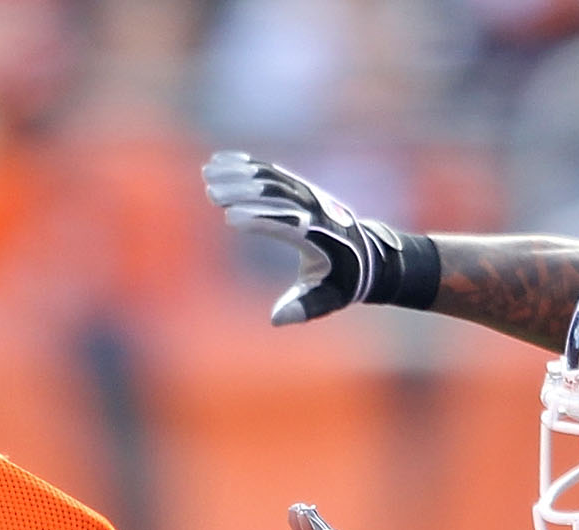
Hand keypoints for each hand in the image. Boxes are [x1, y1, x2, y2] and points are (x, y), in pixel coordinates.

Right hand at [204, 151, 433, 326]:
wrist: (371, 255)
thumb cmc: (345, 282)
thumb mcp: (328, 300)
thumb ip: (303, 309)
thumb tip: (276, 319)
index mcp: (319, 235)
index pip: (286, 223)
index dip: (259, 220)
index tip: (230, 218)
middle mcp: (314, 208)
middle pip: (275, 193)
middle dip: (242, 190)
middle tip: (211, 190)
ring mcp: (308, 194)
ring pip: (270, 177)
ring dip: (238, 173)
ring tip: (207, 172)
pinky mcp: (301, 187)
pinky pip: (272, 171)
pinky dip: (246, 165)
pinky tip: (221, 161)